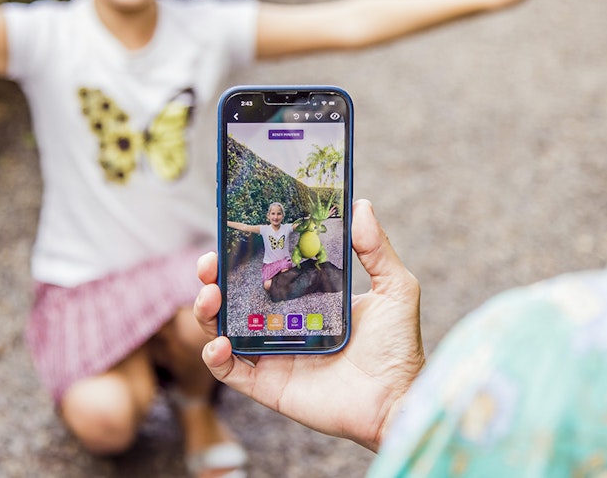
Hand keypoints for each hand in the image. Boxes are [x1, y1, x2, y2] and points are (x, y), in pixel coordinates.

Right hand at [194, 199, 424, 451]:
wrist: (398, 400)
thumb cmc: (399, 348)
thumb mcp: (395, 289)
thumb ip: (377, 248)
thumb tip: (362, 205)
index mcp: (308, 299)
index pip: (265, 271)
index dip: (242, 255)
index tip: (231, 237)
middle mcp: (284, 325)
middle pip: (235, 298)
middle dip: (214, 278)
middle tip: (209, 264)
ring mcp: (273, 355)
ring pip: (223, 330)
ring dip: (207, 313)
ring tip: (210, 297)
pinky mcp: (268, 385)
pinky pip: (230, 371)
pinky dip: (215, 357)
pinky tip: (220, 342)